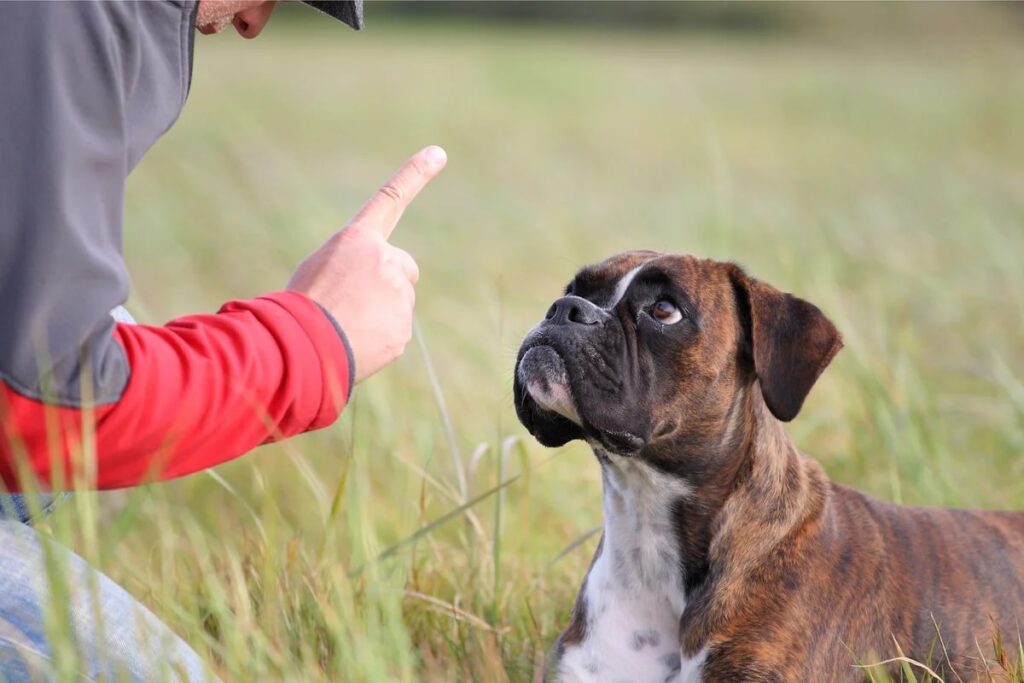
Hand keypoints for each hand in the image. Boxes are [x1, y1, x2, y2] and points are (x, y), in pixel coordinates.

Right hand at [287, 145, 446, 382]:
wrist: (301, 343)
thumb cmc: (299, 306)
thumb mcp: (318, 271)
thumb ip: (353, 268)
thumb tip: (372, 294)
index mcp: (356, 240)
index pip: (390, 199)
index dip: (415, 175)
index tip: (439, 153)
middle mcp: (384, 259)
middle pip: (403, 268)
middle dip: (390, 283)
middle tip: (356, 301)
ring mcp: (398, 293)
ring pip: (398, 303)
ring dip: (379, 313)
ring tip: (347, 324)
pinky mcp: (403, 325)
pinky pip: (395, 331)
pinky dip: (379, 338)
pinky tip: (356, 342)